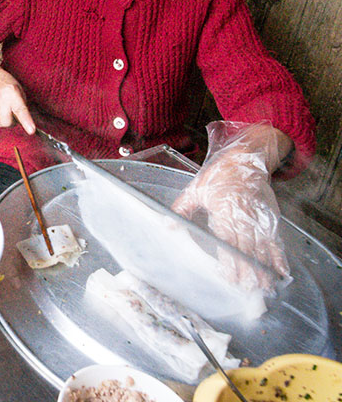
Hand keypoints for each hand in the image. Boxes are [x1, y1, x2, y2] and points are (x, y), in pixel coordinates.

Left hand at [172, 123, 290, 291]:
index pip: (227, 238)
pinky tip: (280, 272)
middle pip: (247, 247)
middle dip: (247, 270)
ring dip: (264, 269)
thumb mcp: (195, 189)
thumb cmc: (218, 175)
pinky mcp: (270, 217)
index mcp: (225, 207)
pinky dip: (279, 257)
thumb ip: (182, 208)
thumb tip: (167, 225)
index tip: (228, 276)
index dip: (229, 259)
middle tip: (247, 289)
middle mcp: (244, 214)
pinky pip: (275, 240)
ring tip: (264, 288)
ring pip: (263, 247)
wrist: (244, 158)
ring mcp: (260, 216)